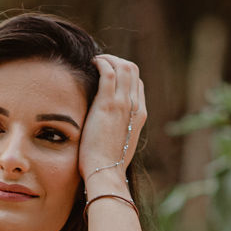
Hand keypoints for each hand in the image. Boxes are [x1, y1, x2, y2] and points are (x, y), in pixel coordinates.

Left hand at [79, 54, 144, 189]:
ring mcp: (123, 104)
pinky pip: (108, 72)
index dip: (123, 73)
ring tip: (95, 61)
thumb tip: (109, 125)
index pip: (137, 83)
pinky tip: (91, 64)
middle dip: (117, 60)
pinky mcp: (108, 104)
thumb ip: (119, 129)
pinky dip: (101, 63)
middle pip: (133, 70)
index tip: (108, 73)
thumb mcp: (120, 143)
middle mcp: (135, 106)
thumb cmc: (108, 163)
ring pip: (123, 66)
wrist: (106, 172)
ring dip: (108, 58)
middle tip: (101, 62)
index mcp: (139, 115)